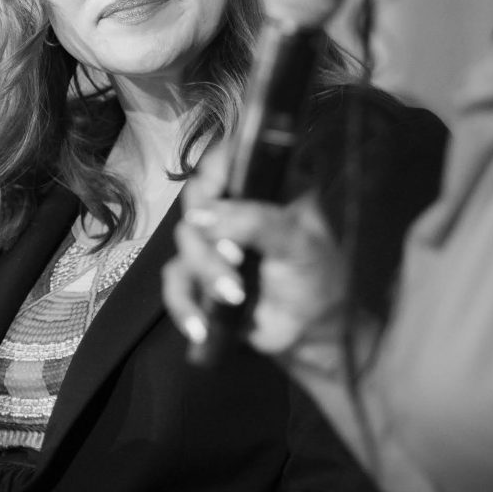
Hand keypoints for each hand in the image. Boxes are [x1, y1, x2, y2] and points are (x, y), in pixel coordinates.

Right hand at [167, 176, 344, 360]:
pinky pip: (175, 282)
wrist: (310, 334)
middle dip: (212, 237)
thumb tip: (201, 216)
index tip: (212, 197)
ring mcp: (215, 240)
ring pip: (185, 242)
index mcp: (268, 188)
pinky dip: (184, 304)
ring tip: (235, 296)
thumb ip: (257, 223)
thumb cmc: (317, 280)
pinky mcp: (200, 274)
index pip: (231, 158)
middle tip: (236, 259)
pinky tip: (201, 326)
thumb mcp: (300, 246)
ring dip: (206, 272)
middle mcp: (236, 207)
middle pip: (197, 201)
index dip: (215, 170)